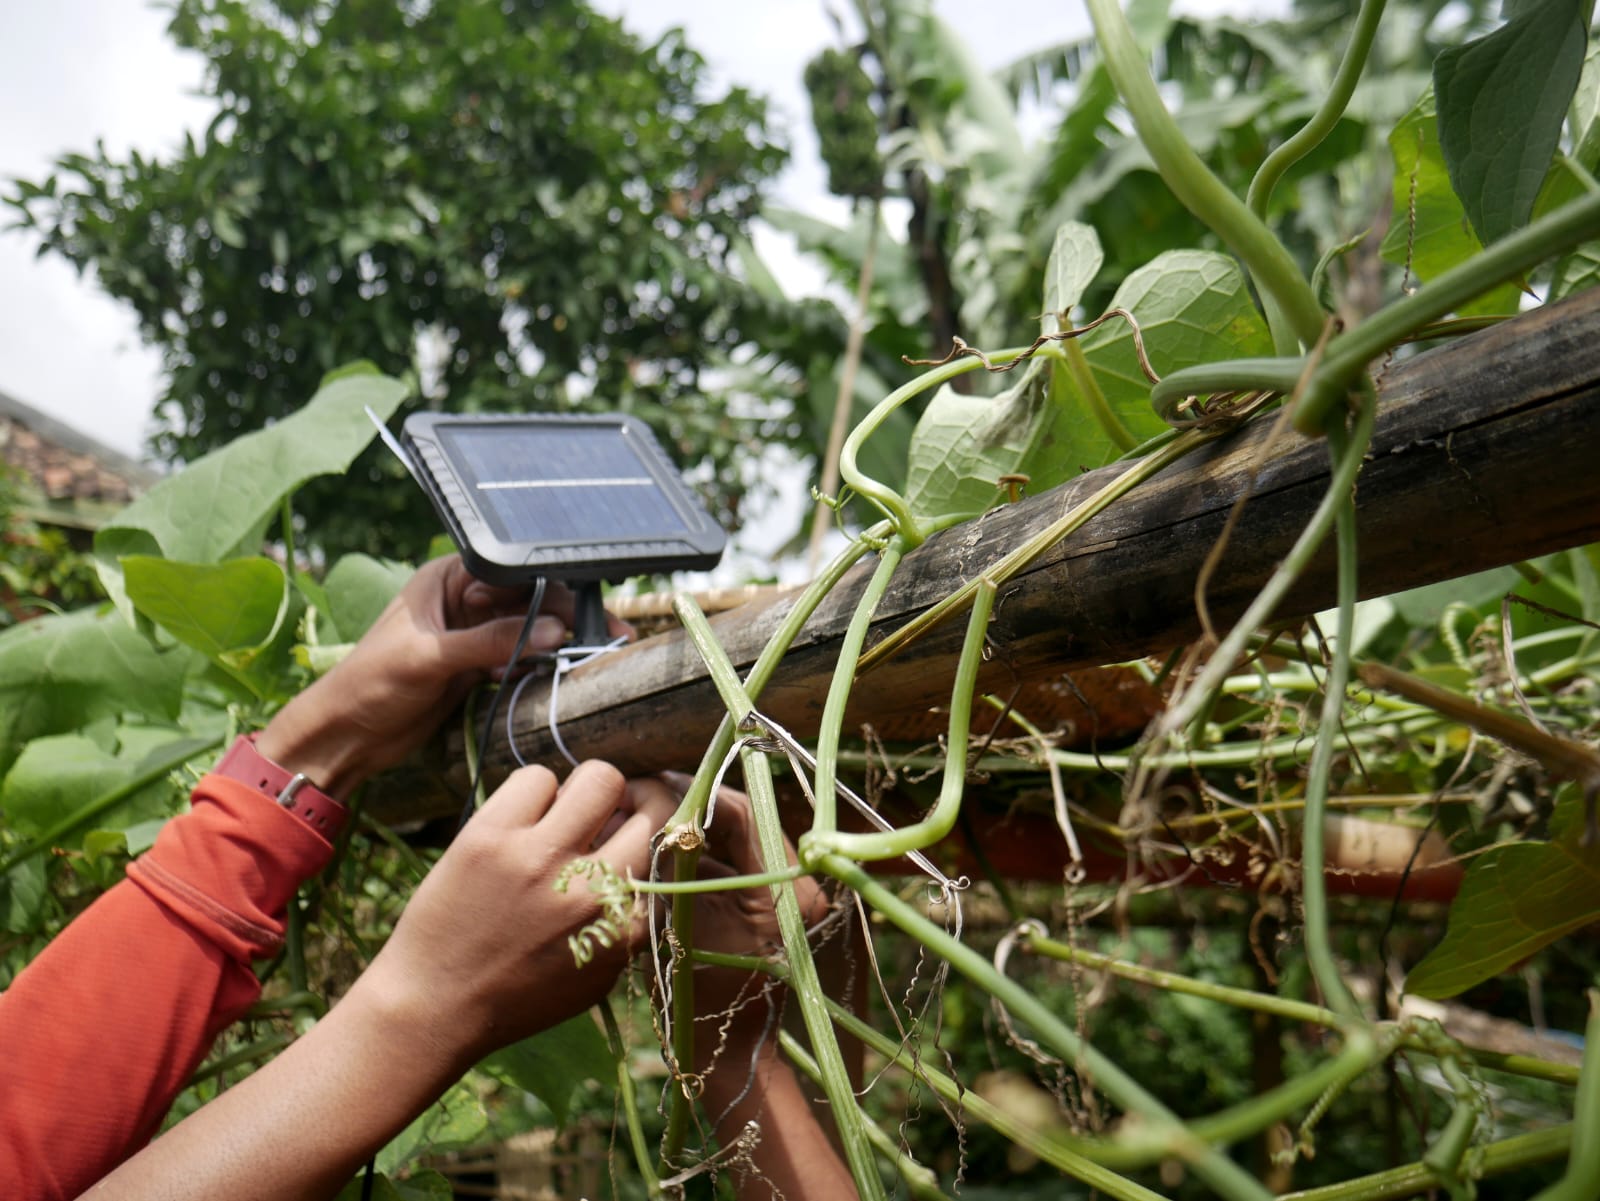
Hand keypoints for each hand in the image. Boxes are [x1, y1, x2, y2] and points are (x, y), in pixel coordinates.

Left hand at [257, 555, 625, 797]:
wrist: (344, 737)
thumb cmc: (369, 685)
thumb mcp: (431, 658)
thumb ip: (491, 641)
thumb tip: (554, 633)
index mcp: (447, 578)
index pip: (512, 571)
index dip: (554, 585)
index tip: (590, 606)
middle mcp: (464, 600)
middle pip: (529, 600)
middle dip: (568, 616)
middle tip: (608, 636)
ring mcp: (472, 635)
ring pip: (529, 630)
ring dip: (561, 643)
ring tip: (601, 654)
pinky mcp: (477, 667)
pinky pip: (519, 659)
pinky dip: (542, 665)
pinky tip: (569, 672)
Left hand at [354, 760, 675, 1064]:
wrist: (433, 1008)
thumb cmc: (517, 995)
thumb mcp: (598, 973)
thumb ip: (629, 918)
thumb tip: (642, 849)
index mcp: (624, 926)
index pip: (670, 846)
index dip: (654, 828)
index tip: (637, 825)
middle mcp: (591, 890)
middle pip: (650, 802)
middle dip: (635, 799)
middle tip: (608, 809)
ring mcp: (539, 859)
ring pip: (597, 777)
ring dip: (583, 792)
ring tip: (559, 816)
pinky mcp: (489, 837)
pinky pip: (535, 777)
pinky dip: (533, 793)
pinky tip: (519, 821)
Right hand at [637, 780, 827, 1073]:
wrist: (725, 1058)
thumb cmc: (699, 1000)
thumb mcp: (677, 922)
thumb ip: (673, 863)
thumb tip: (654, 806)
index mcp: (789, 888)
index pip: (740, 813)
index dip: (692, 795)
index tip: (649, 787)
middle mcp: (801, 883)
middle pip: (739, 821)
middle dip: (689, 809)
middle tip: (642, 799)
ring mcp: (790, 894)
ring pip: (735, 839)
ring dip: (691, 830)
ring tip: (644, 823)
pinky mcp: (773, 905)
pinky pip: (734, 864)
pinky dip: (699, 856)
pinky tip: (659, 853)